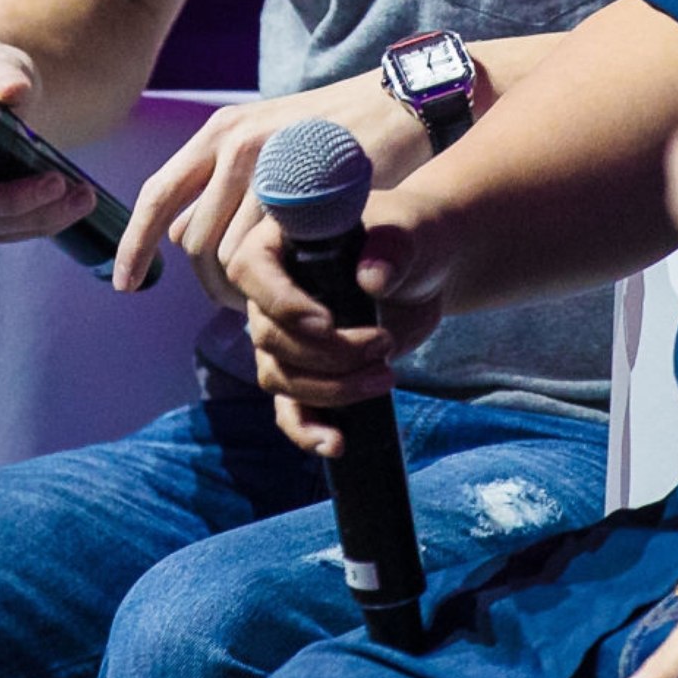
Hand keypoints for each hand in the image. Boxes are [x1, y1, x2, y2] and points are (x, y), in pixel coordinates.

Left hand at [111, 70, 422, 301]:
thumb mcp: (268, 141)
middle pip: (193, 239)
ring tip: (267, 299)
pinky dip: (273, 281)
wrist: (400, 106)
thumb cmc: (335, 132)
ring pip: (228, 254)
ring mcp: (271, 164)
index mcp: (220, 131)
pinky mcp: (306, 186)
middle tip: (236, 301)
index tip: (125, 285)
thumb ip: (222, 184)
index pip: (156, 195)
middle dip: (207, 282)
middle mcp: (235, 142)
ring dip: (241, 289)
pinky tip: (291, 287)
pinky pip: (269, 253)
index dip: (133, 246)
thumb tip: (175, 233)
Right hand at [231, 207, 449, 456]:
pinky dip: (308, 430)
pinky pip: (290, 410)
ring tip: (386, 377)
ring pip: (280, 377)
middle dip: (327, 352)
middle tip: (383, 344)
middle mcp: (270, 293)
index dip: (280, 301)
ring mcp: (284, 338)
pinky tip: (336, 443)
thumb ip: (391, 249)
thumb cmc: (410, 238)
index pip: (250, 269)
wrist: (427, 269)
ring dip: (330, 388)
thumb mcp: (408, 234)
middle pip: (269, 336)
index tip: (326, 323)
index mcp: (281, 242)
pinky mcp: (307, 374)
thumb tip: (371, 279)